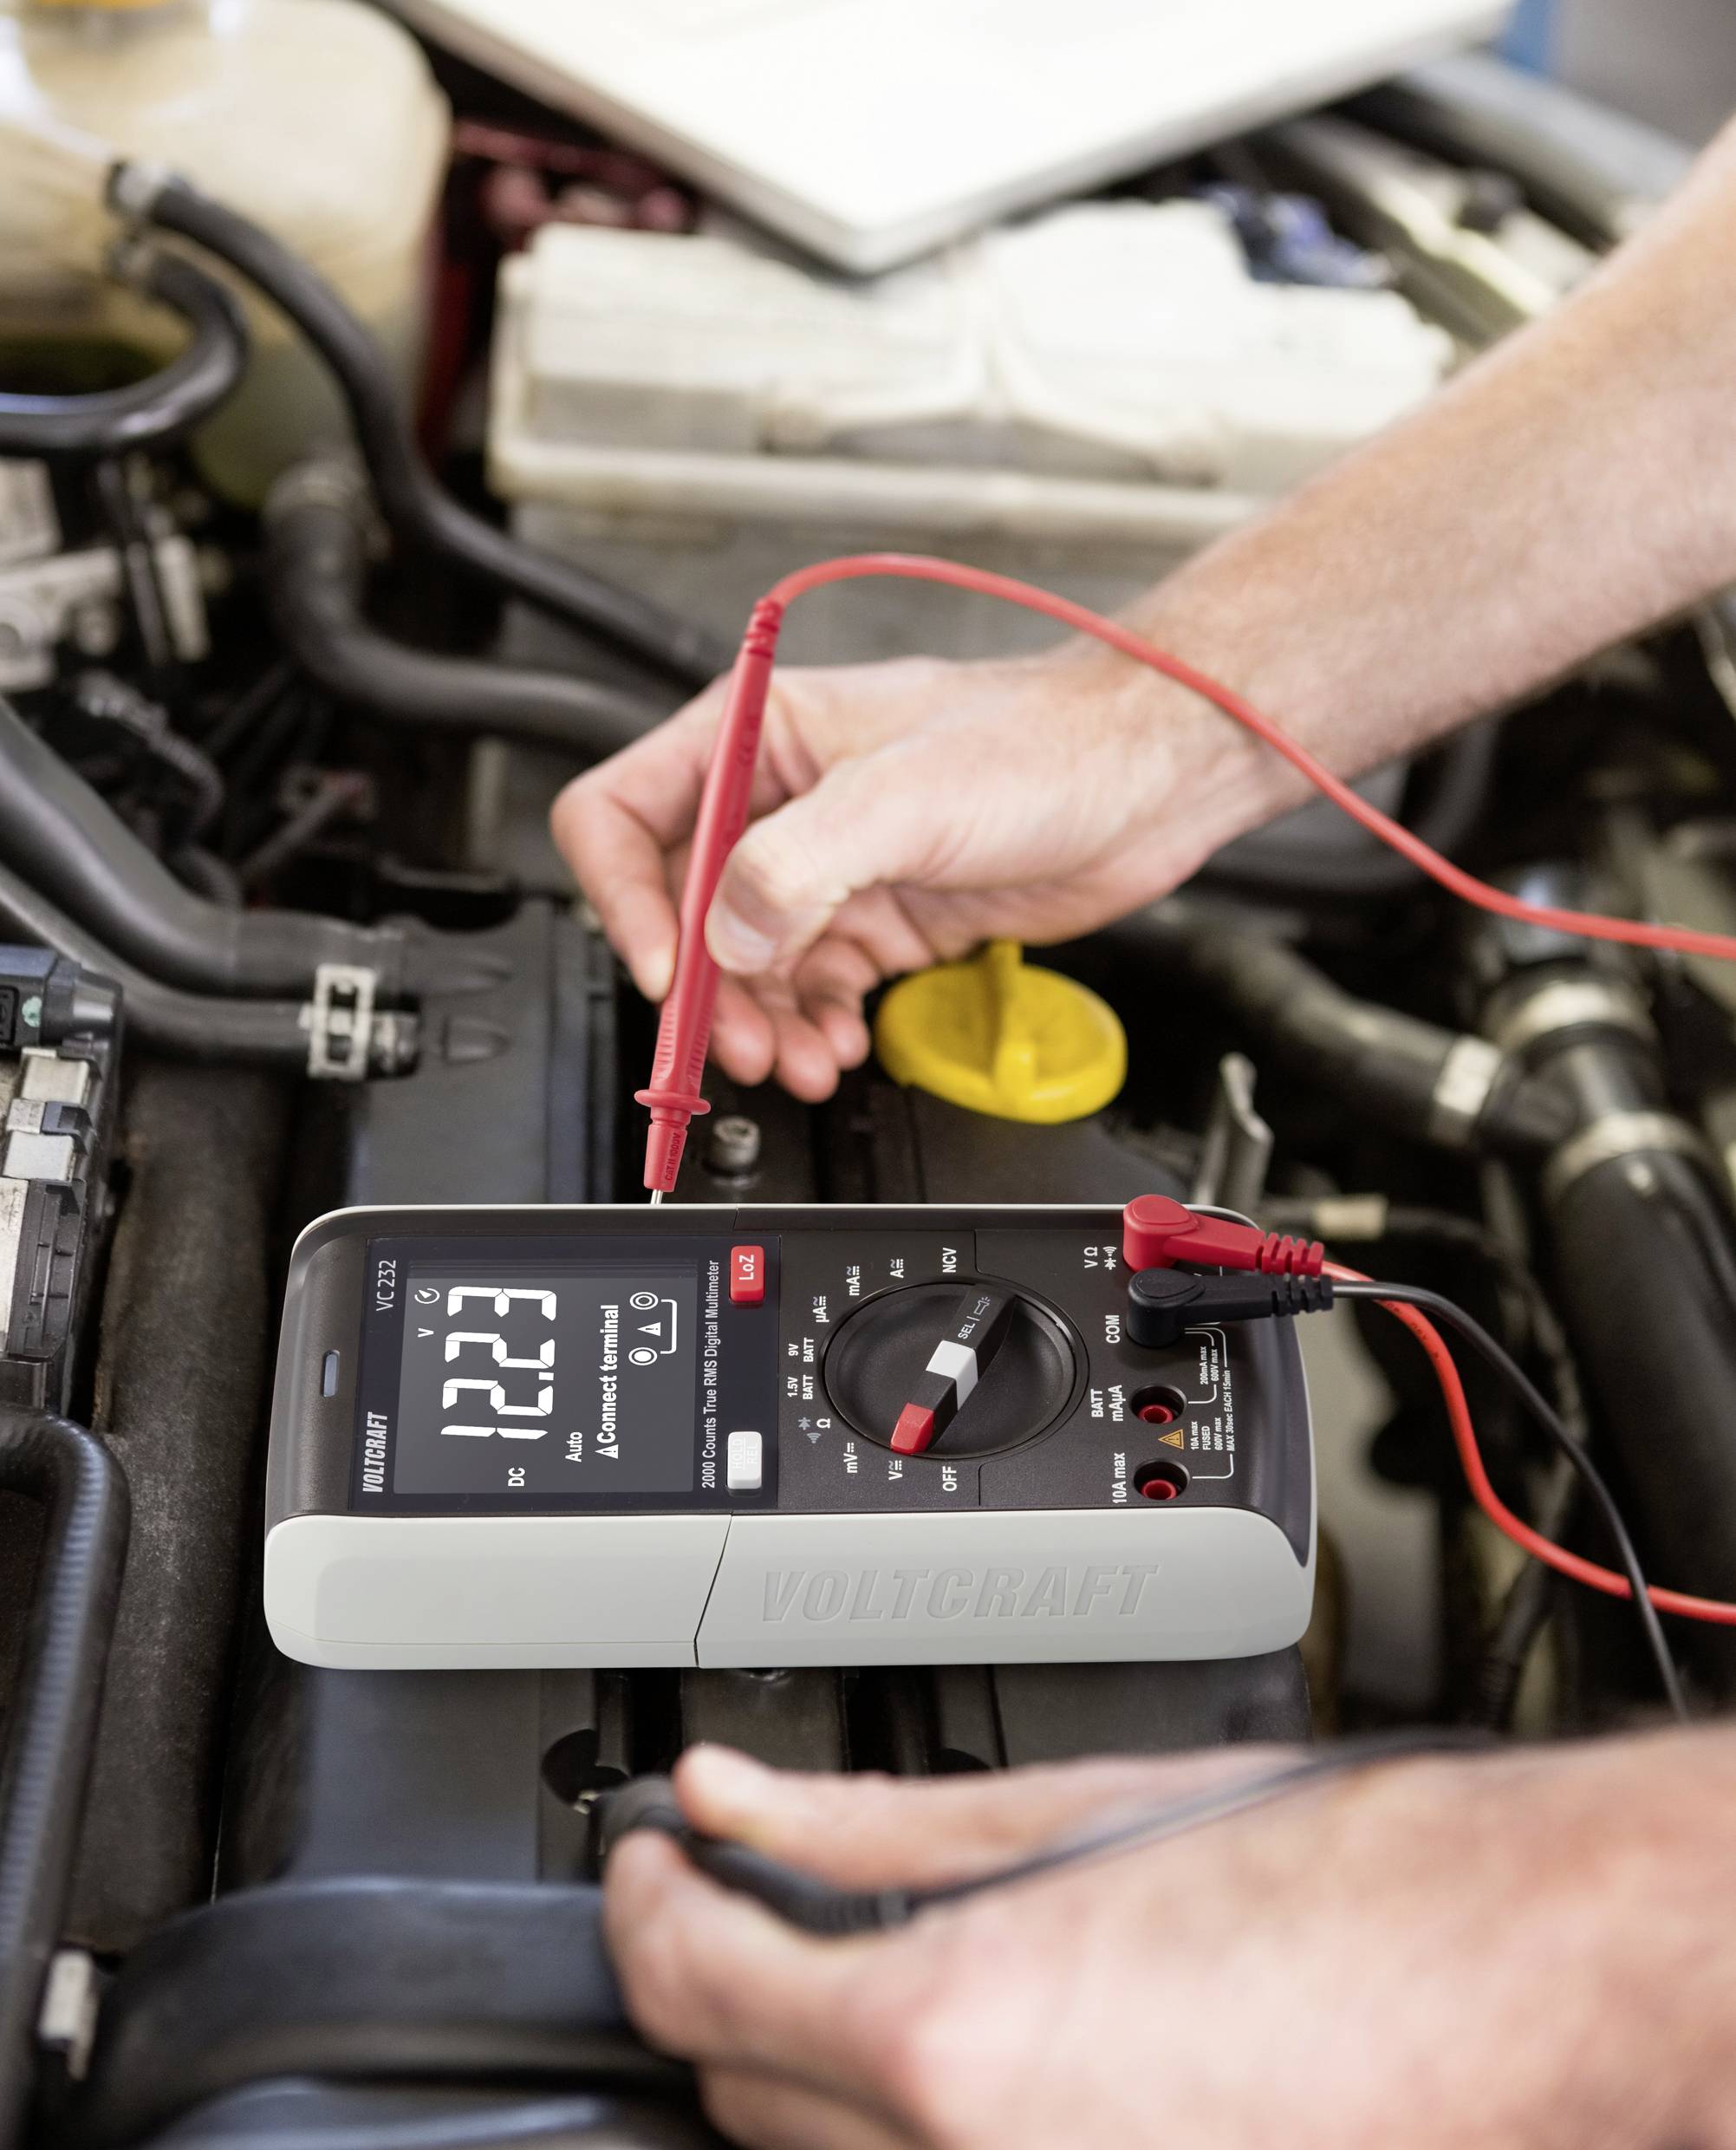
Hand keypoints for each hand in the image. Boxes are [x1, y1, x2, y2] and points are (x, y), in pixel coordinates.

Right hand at [551, 644, 1277, 1099]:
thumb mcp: (907, 794)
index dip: (628, 899)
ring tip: (799, 1061)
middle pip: (681, 910)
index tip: (668, 971)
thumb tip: (727, 933)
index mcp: (758, 738)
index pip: (626, 816)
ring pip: (745, 966)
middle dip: (705, 989)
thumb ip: (800, 863)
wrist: (1147, 784)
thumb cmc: (1046, 744)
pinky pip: (808, 990)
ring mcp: (828, 868)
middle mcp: (780, 803)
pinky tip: (836, 1046)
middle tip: (738, 1046)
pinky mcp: (876, 920)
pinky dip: (811, 1028)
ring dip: (762, 1024)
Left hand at [604, 1738, 1734, 2149]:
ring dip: (808, 2071)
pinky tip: (973, 2057)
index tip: (651, 1860)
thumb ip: (867, 1823)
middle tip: (750, 1893)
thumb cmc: (1344, 1889)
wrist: (1511, 1984)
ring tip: (867, 1968)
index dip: (644, 1904)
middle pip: (738, 2096)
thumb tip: (740, 1800)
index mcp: (954, 2045)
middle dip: (724, 1982)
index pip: (690, 1985)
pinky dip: (913, 2130)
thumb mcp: (1072, 1812)